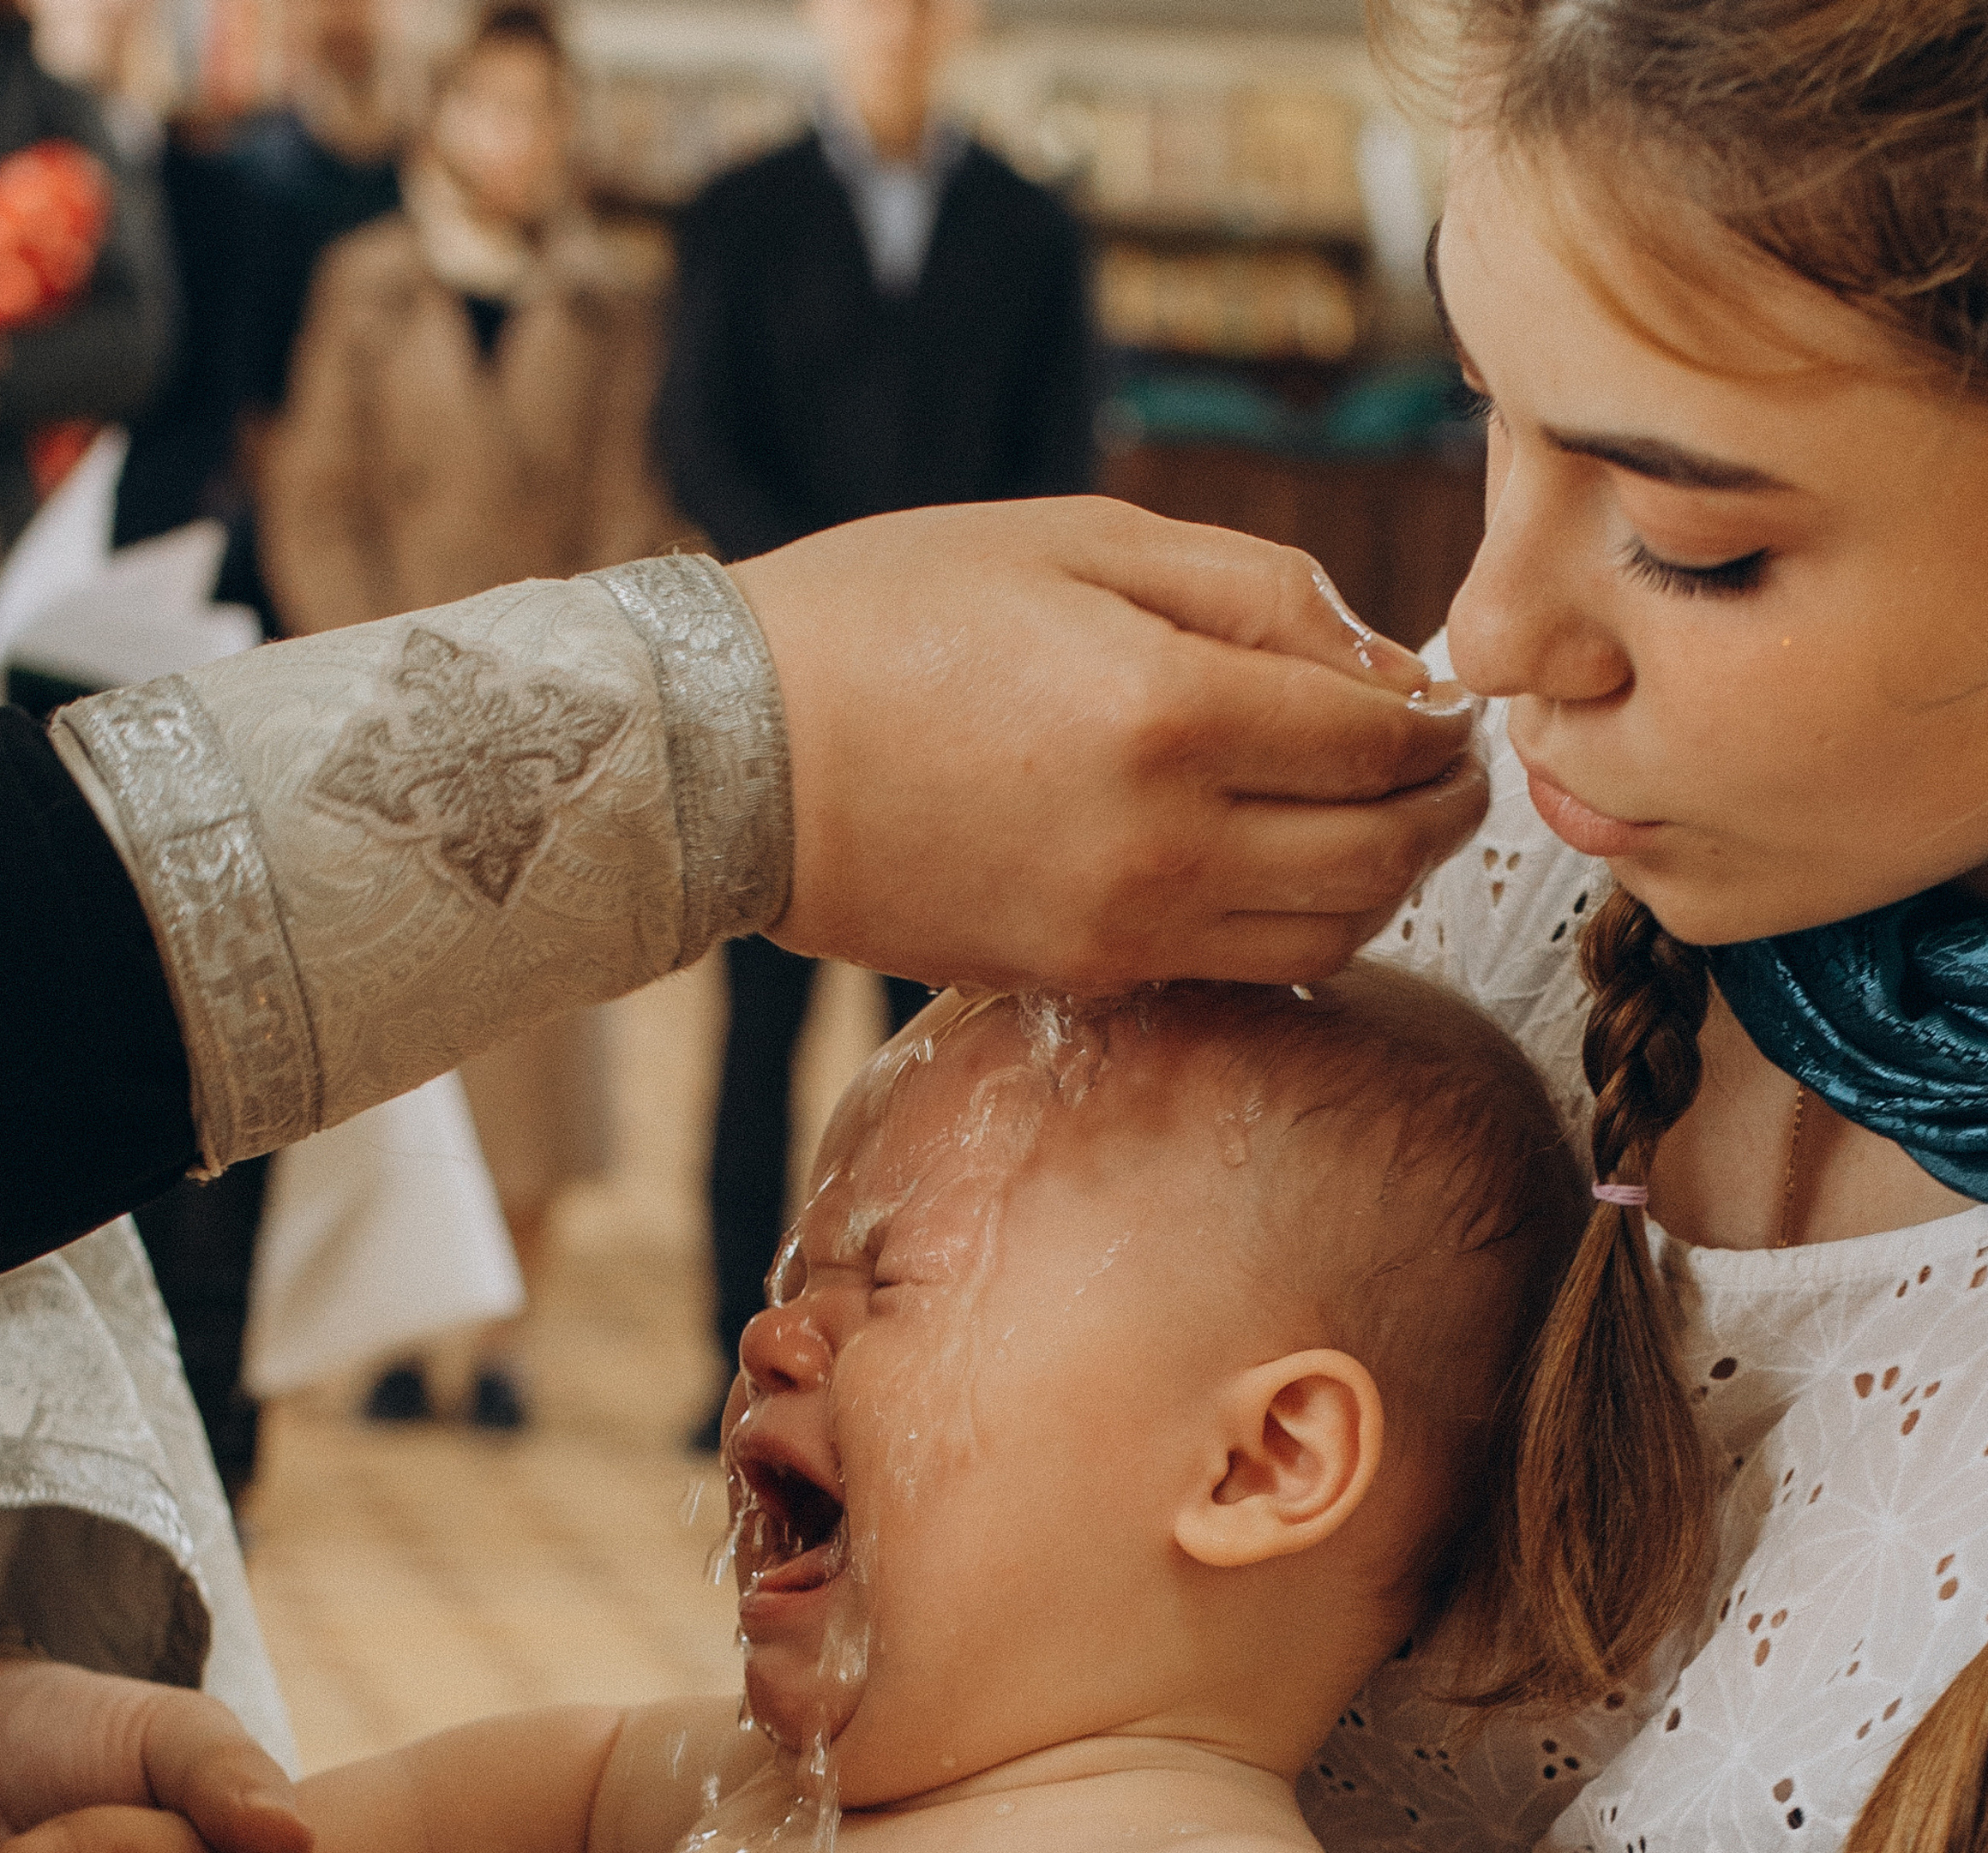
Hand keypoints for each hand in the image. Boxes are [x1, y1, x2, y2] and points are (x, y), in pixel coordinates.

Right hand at [734, 495, 1488, 991]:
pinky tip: (1285, 868)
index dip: (1442, 720)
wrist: (737, 759)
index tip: (1449, 699)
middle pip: (1382, 853)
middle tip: (1447, 769)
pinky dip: (1301, 925)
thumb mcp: (1081, 542)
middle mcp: (1167, 844)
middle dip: (1440, 809)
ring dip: (1384, 879)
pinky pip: (1248, 969)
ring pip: (1332, 931)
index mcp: (1172, 711)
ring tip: (1377, 819)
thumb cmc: (894, 617)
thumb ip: (1255, 591)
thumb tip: (1387, 665)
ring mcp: (1127, 929)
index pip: (1383, 739)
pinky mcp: (1088, 976)